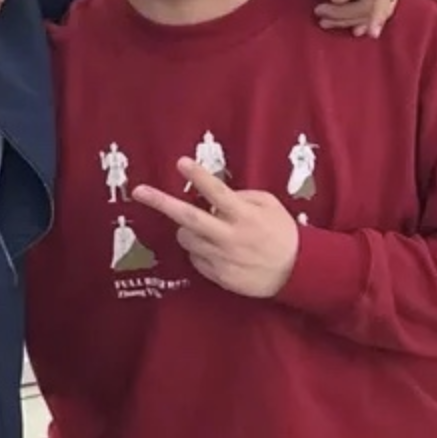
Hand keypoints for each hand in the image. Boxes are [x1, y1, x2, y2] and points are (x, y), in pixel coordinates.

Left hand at [130, 160, 300, 297]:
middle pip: (188, 218)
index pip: (218, 192)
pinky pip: (195, 258)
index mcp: (245, 216)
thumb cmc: (281, 232)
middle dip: (161, 202)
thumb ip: (242, 196)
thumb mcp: (269, 206)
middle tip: (139, 191)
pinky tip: (218, 251)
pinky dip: (200, 250)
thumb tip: (212, 196)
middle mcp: (230, 237)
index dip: (199, 176)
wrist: (298, 272)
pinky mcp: (218, 275)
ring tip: (208, 230)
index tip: (181, 161)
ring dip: (188, 230)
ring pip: (186, 238)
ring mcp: (222, 258)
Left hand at [311, 0, 401, 36]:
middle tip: (321, 16)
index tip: (370, 33)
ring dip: (353, 17)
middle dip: (350, 16)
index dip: (375, 15)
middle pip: (377, 4)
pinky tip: (348, 24)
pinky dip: (361, 12)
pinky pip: (377, 2)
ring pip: (378, 6)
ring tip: (325, 19)